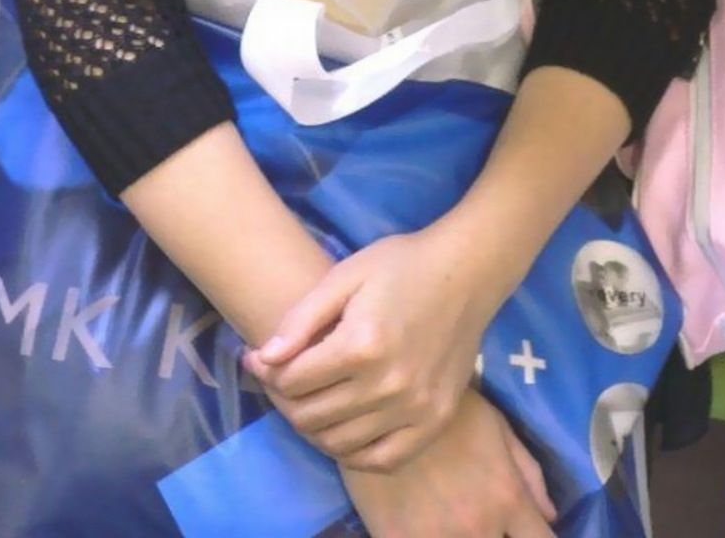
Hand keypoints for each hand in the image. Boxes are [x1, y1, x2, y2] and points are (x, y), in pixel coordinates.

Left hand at [244, 228, 491, 469]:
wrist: (466, 273)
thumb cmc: (400, 265)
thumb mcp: (344, 277)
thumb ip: (301, 319)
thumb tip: (263, 359)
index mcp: (361, 345)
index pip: (293, 381)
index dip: (266, 371)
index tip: (258, 359)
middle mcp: (388, 385)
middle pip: (311, 416)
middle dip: (284, 399)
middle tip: (281, 380)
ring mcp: (415, 409)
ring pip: (340, 443)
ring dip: (312, 427)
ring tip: (308, 401)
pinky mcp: (435, 421)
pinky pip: (383, 459)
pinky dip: (354, 453)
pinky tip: (343, 431)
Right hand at [343, 389, 555, 537]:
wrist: (383, 395)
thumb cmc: (447, 405)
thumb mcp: (496, 426)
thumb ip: (528, 472)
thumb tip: (549, 515)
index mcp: (506, 498)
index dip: (535, 537)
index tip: (522, 529)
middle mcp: (479, 527)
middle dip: (499, 536)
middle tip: (485, 516)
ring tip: (451, 515)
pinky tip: (421, 523)